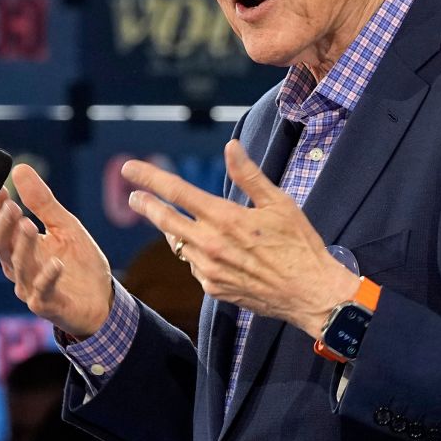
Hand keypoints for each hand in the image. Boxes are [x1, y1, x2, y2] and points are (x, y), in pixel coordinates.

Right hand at [0, 163, 113, 337]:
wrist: (102, 299)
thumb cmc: (79, 263)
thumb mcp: (65, 225)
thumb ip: (42, 202)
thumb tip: (20, 169)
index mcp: (21, 247)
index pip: (1, 225)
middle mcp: (20, 267)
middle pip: (1, 245)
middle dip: (3, 226)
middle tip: (11, 206)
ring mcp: (31, 287)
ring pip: (18, 266)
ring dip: (22, 245)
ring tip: (27, 223)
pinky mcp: (47, 305)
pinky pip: (42, 291)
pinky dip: (47, 276)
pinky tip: (56, 262)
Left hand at [122, 139, 358, 336]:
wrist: (310, 293)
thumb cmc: (299, 244)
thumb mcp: (278, 203)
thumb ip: (248, 175)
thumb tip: (230, 146)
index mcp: (224, 218)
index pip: (176, 191)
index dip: (150, 177)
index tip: (130, 168)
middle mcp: (210, 244)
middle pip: (165, 220)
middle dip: (146, 205)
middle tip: (133, 196)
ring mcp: (209, 269)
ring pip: (178, 244)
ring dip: (171, 230)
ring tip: (169, 219)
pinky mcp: (214, 288)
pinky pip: (194, 265)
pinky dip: (194, 253)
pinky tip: (206, 248)